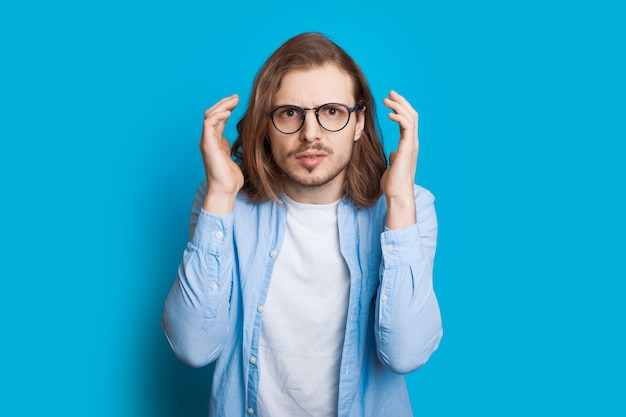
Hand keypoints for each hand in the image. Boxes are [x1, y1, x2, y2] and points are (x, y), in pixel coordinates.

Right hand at [200, 94, 243, 213]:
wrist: (225, 190)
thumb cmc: (229, 178)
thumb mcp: (229, 157)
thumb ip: (225, 146)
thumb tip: (226, 138)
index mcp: (214, 141)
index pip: (217, 119)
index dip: (226, 108)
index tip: (237, 102)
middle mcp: (208, 139)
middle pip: (212, 114)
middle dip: (223, 103)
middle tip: (236, 97)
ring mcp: (207, 141)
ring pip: (210, 116)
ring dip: (221, 106)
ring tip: (233, 100)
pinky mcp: (208, 145)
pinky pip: (209, 124)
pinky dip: (218, 115)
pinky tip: (228, 112)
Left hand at [380, 90, 418, 228]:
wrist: (397, 195)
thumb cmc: (393, 184)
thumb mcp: (393, 166)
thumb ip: (395, 157)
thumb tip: (393, 152)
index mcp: (408, 145)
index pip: (407, 122)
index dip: (400, 109)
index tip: (390, 101)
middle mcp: (412, 143)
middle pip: (411, 115)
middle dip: (401, 102)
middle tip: (390, 93)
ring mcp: (411, 145)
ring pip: (410, 118)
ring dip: (399, 106)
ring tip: (387, 99)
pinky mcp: (408, 148)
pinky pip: (407, 127)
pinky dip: (399, 117)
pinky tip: (390, 114)